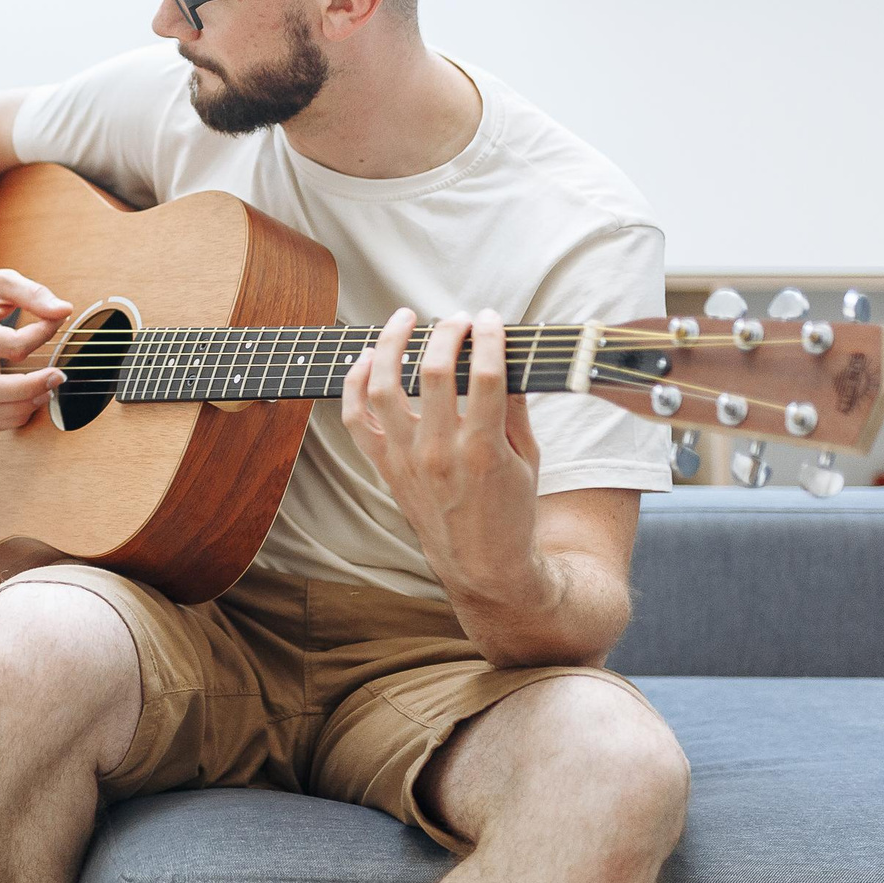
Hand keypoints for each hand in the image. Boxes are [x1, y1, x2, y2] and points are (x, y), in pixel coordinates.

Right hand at [0, 268, 72, 433]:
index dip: (42, 336)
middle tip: (58, 375)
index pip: (10, 345)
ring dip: (20, 407)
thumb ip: (34, 294)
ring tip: (47, 390)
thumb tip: (64, 311)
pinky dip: (11, 418)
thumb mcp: (4, 281)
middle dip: (29, 388)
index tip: (57, 321)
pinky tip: (32, 399)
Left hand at [339, 308, 543, 604]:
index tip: (490, 318)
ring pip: (385, 388)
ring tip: (404, 319)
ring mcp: (407, 459)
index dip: (487, 338)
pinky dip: (354, 385)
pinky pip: (356, 419)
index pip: (485, 376)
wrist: (481, 564)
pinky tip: (365, 359)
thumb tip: (506, 355)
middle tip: (457, 319)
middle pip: (434, 373)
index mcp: (484, 449)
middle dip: (446, 334)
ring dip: (391, 345)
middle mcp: (441, 452)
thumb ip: (516, 406)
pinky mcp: (386, 466)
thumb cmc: (511, 509)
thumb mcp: (529, 458)